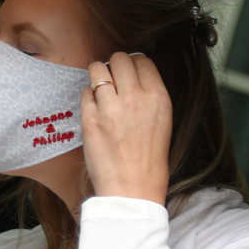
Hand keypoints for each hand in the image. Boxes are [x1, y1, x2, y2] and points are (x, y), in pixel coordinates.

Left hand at [79, 52, 172, 204]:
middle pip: (119, 58)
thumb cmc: (149, 160)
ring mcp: (111, 107)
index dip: (134, 64)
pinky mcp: (90, 118)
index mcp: (158, 98)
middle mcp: (135, 98)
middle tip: (113, 80)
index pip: (142, 60)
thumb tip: (134, 75)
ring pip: (97, 68)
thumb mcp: (163, 122)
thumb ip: (150, 96)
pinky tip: (95, 110)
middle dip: (114, 66)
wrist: (133, 190)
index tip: (129, 74)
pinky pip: (85, 91)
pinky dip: (88, 97)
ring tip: (101, 90)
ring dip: (97, 76)